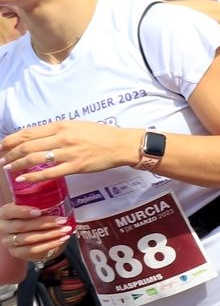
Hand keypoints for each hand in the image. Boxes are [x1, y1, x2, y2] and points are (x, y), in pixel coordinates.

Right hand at [0, 203, 70, 264]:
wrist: (29, 235)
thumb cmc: (31, 217)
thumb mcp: (31, 207)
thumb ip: (38, 203)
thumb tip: (58, 198)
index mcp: (5, 213)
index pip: (10, 211)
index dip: (23, 211)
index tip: (39, 211)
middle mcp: (3, 228)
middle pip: (22, 226)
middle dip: (44, 223)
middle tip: (62, 220)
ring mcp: (9, 242)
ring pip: (29, 239)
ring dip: (50, 234)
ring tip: (66, 229)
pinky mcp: (17, 252)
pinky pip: (34, 249)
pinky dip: (50, 244)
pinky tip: (63, 239)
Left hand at [3, 122, 143, 183]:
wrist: (121, 144)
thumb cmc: (101, 135)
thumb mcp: (77, 126)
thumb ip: (58, 131)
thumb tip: (38, 138)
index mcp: (61, 126)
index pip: (28, 133)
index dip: (10, 140)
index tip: (2, 146)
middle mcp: (62, 138)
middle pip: (27, 146)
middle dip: (10, 154)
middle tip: (2, 160)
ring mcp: (68, 152)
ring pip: (35, 159)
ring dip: (17, 164)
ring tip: (9, 169)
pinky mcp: (75, 166)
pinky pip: (49, 173)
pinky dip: (33, 177)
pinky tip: (23, 179)